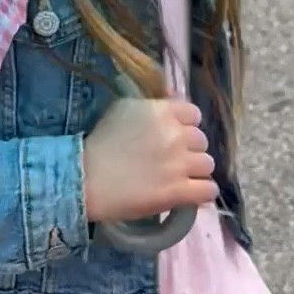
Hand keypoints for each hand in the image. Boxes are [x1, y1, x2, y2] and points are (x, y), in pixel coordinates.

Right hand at [83, 97, 216, 224]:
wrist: (85, 178)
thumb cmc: (100, 143)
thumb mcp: (123, 109)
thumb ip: (153, 105)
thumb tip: (175, 99)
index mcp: (163, 112)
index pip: (194, 115)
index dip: (186, 126)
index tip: (175, 137)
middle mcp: (175, 135)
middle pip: (201, 141)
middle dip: (190, 150)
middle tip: (173, 160)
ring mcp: (179, 164)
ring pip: (208, 165)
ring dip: (197, 171)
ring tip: (182, 179)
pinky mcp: (179, 191)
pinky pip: (208, 190)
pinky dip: (203, 193)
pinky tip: (193, 194)